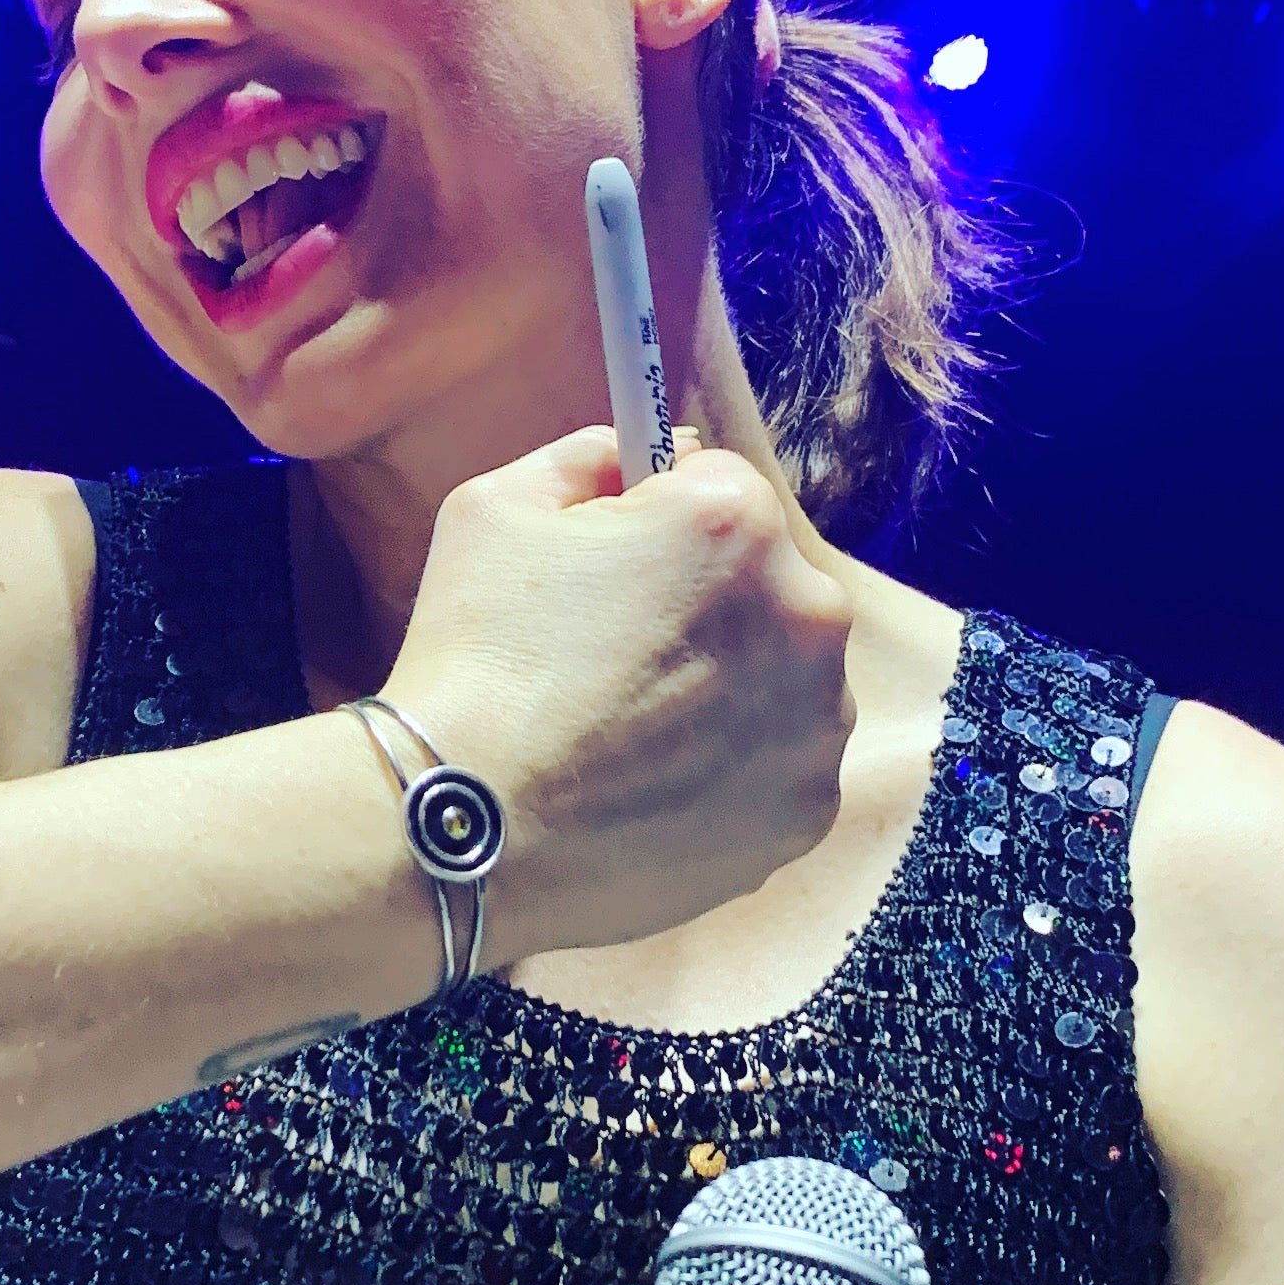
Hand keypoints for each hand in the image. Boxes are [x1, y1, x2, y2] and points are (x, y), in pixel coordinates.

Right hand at [383, 427, 855, 969]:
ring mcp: (817, 724)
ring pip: (781, 676)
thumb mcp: (498, 506)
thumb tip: (641, 455)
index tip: (609, 568)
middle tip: (614, 656)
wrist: (466, 829)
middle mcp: (808, 615)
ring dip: (729, 685)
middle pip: (765, 581)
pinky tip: (654, 784)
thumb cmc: (473, 659)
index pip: (716, 485)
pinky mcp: (807, 811)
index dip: (654, 520)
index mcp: (736, 522)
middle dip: (705, 601)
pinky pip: (778, 766)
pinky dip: (731, 771)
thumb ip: (589, 455)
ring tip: (631, 729)